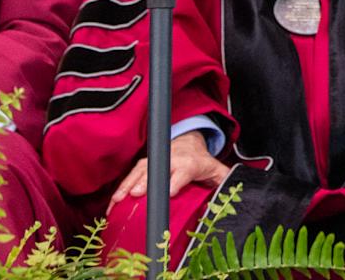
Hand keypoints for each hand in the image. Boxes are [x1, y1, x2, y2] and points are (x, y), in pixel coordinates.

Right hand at [110, 130, 228, 205]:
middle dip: (146, 182)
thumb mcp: (217, 170)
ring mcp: (156, 160)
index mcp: (191, 164)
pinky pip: (131, 174)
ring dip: (127, 185)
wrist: (190, 142)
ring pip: (140, 171)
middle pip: (157, 171)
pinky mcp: (145, 163)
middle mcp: (172, 160)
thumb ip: (223, 180)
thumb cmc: (202, 161)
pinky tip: (112, 201)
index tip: (168, 193)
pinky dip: (120, 187)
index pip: (183, 172)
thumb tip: (231, 191)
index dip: (176, 182)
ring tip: (117, 199)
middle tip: (135, 194)